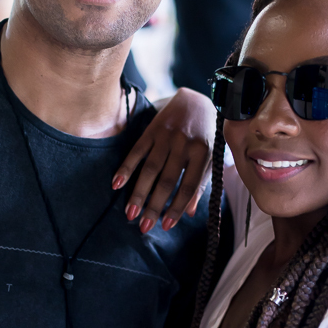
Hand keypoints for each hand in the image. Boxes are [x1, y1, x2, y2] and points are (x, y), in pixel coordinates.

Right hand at [112, 88, 215, 232]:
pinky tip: (116, 184)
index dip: (177, 208)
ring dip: (138, 193)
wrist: (196, 100)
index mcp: (203, 153)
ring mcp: (167, 136)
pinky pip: (137, 151)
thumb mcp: (210, 158)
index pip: (188, 187)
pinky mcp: (153, 129)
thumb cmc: (206, 136)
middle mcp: (184, 144)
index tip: (165, 226)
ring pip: (150, 169)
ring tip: (130, 213)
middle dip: (154, 205)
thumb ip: (201, 184)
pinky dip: (126, 168)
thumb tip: (190, 213)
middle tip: (144, 226)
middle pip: (166, 180)